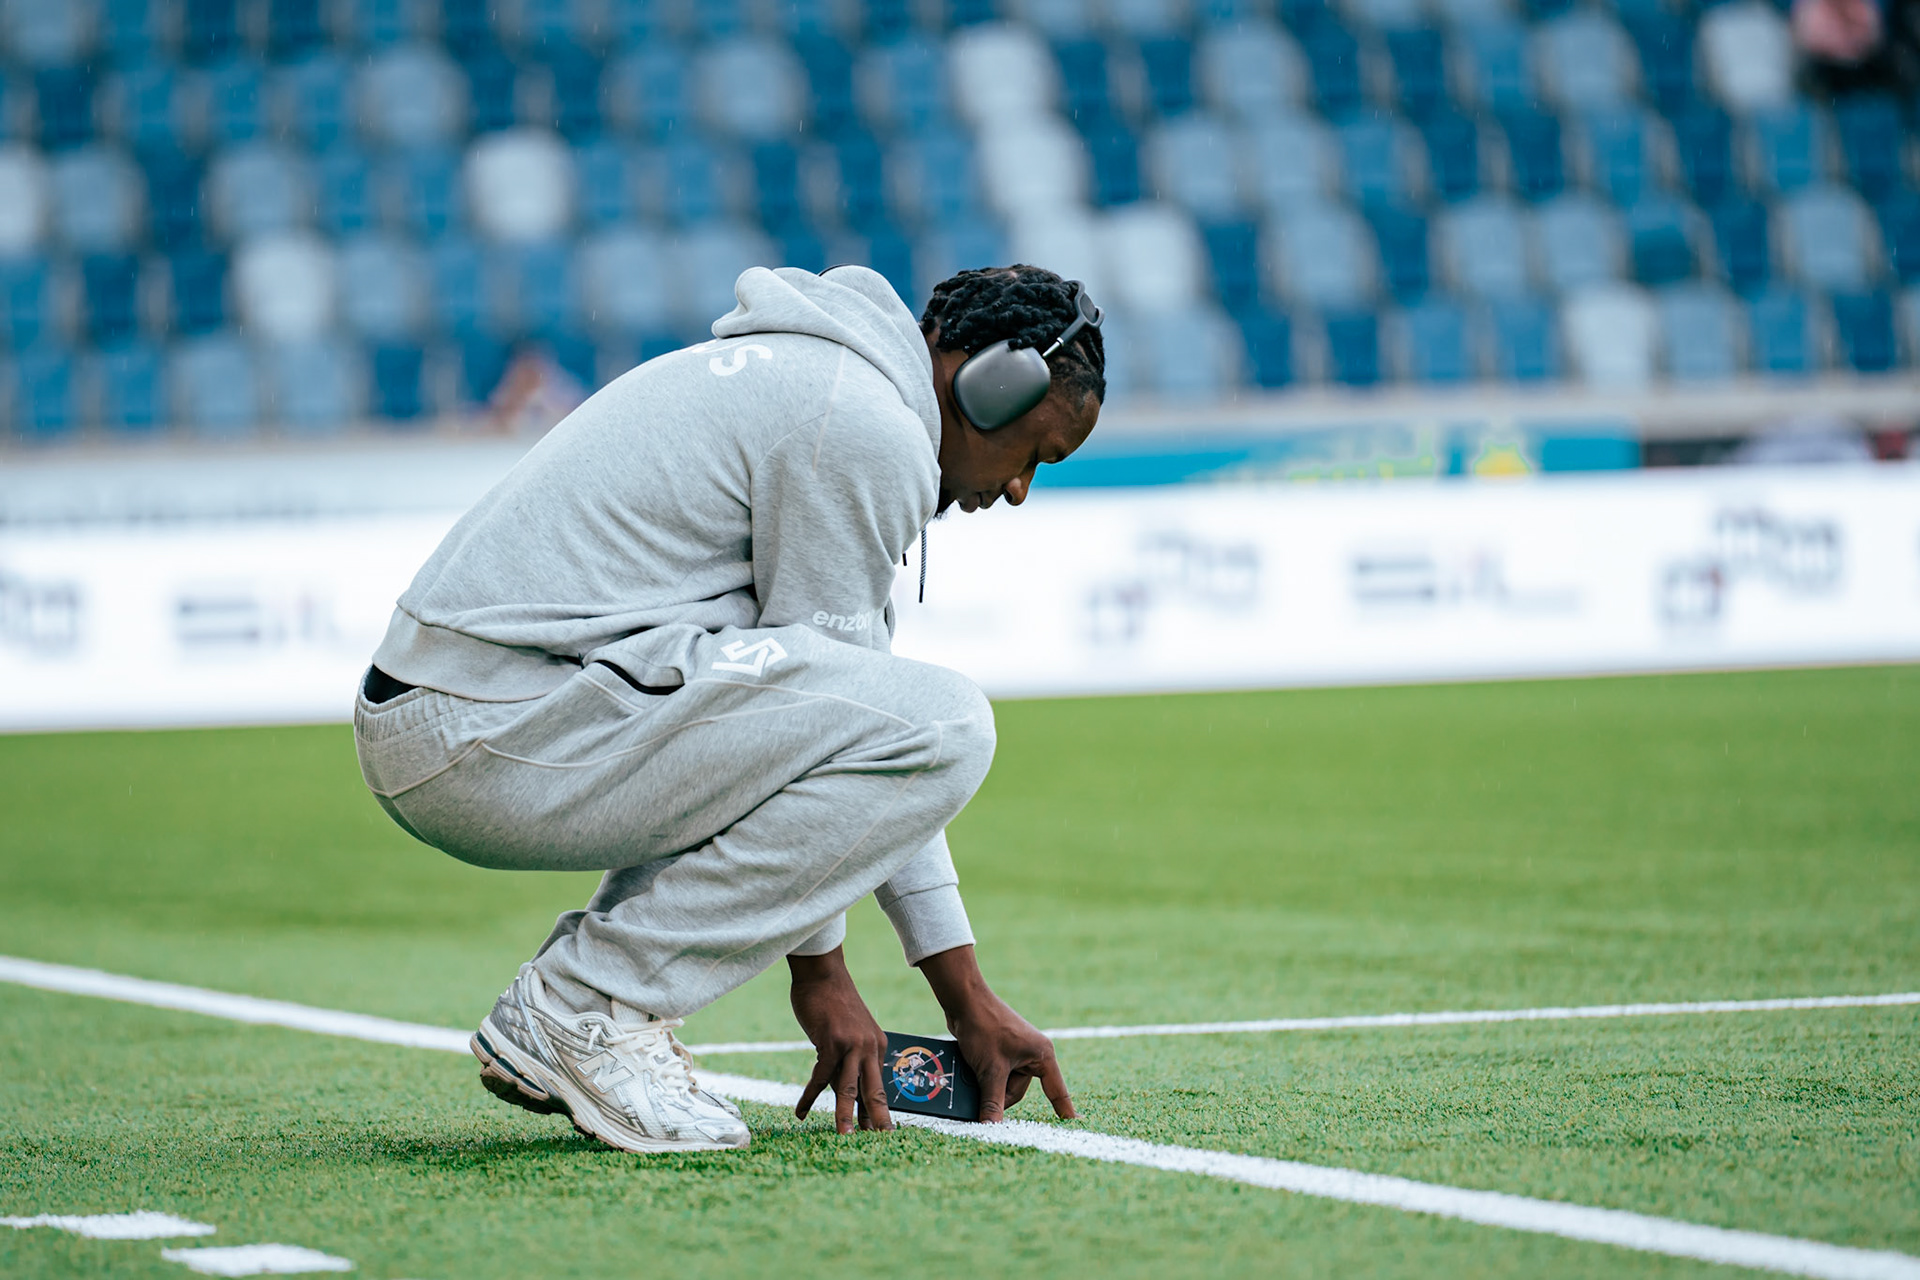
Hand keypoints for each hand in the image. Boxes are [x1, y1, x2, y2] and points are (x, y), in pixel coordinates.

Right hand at [788, 947, 893, 1133]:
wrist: (823, 975)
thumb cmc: (832, 1004)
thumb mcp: (846, 1035)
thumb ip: (847, 1064)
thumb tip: (845, 1095)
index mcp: (878, 1047)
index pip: (877, 1086)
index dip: (878, 1111)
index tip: (882, 1133)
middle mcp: (870, 1048)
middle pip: (874, 1091)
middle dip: (878, 1120)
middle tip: (882, 1143)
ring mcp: (852, 1045)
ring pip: (850, 1088)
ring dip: (845, 1116)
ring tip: (844, 1138)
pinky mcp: (832, 1042)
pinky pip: (820, 1077)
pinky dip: (808, 1097)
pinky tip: (799, 1112)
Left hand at [919, 945, 1074, 1123]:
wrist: (964, 1000)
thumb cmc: (984, 1027)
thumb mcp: (990, 1070)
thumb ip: (992, 1101)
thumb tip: (992, 1128)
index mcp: (1042, 1055)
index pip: (1056, 1090)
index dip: (1064, 1110)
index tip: (1074, 1125)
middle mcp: (1033, 1053)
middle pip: (1017, 1091)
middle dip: (998, 1093)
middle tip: (982, 1083)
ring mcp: (1016, 1051)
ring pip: (1003, 1084)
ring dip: (987, 1084)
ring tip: (974, 1070)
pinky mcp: (1001, 1050)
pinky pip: (995, 1073)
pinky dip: (983, 1075)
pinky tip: (971, 1067)